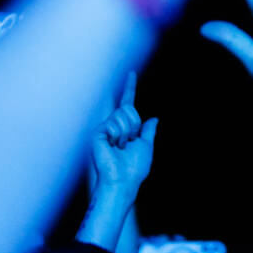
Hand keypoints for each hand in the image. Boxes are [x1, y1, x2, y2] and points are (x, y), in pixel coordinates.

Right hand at [91, 71, 157, 193]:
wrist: (122, 180)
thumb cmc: (134, 167)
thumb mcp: (146, 146)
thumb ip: (148, 132)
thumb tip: (154, 119)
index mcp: (125, 128)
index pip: (127, 103)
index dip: (129, 88)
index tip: (131, 73)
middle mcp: (113, 125)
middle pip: (130, 108)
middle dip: (134, 124)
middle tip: (128, 142)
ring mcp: (104, 128)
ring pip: (124, 114)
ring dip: (127, 132)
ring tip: (119, 146)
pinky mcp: (98, 132)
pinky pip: (114, 122)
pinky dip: (118, 135)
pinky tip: (112, 146)